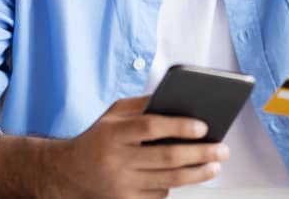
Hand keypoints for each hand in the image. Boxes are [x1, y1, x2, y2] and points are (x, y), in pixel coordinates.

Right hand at [46, 96, 228, 198]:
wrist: (65, 173)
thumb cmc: (97, 139)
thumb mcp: (113, 115)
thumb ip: (142, 105)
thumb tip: (180, 99)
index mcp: (113, 133)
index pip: (150, 127)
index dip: (179, 126)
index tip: (203, 126)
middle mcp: (116, 159)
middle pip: (167, 157)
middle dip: (200, 153)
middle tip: (222, 149)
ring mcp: (121, 184)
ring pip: (168, 180)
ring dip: (197, 174)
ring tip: (216, 165)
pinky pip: (159, 195)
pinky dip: (175, 185)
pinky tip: (188, 176)